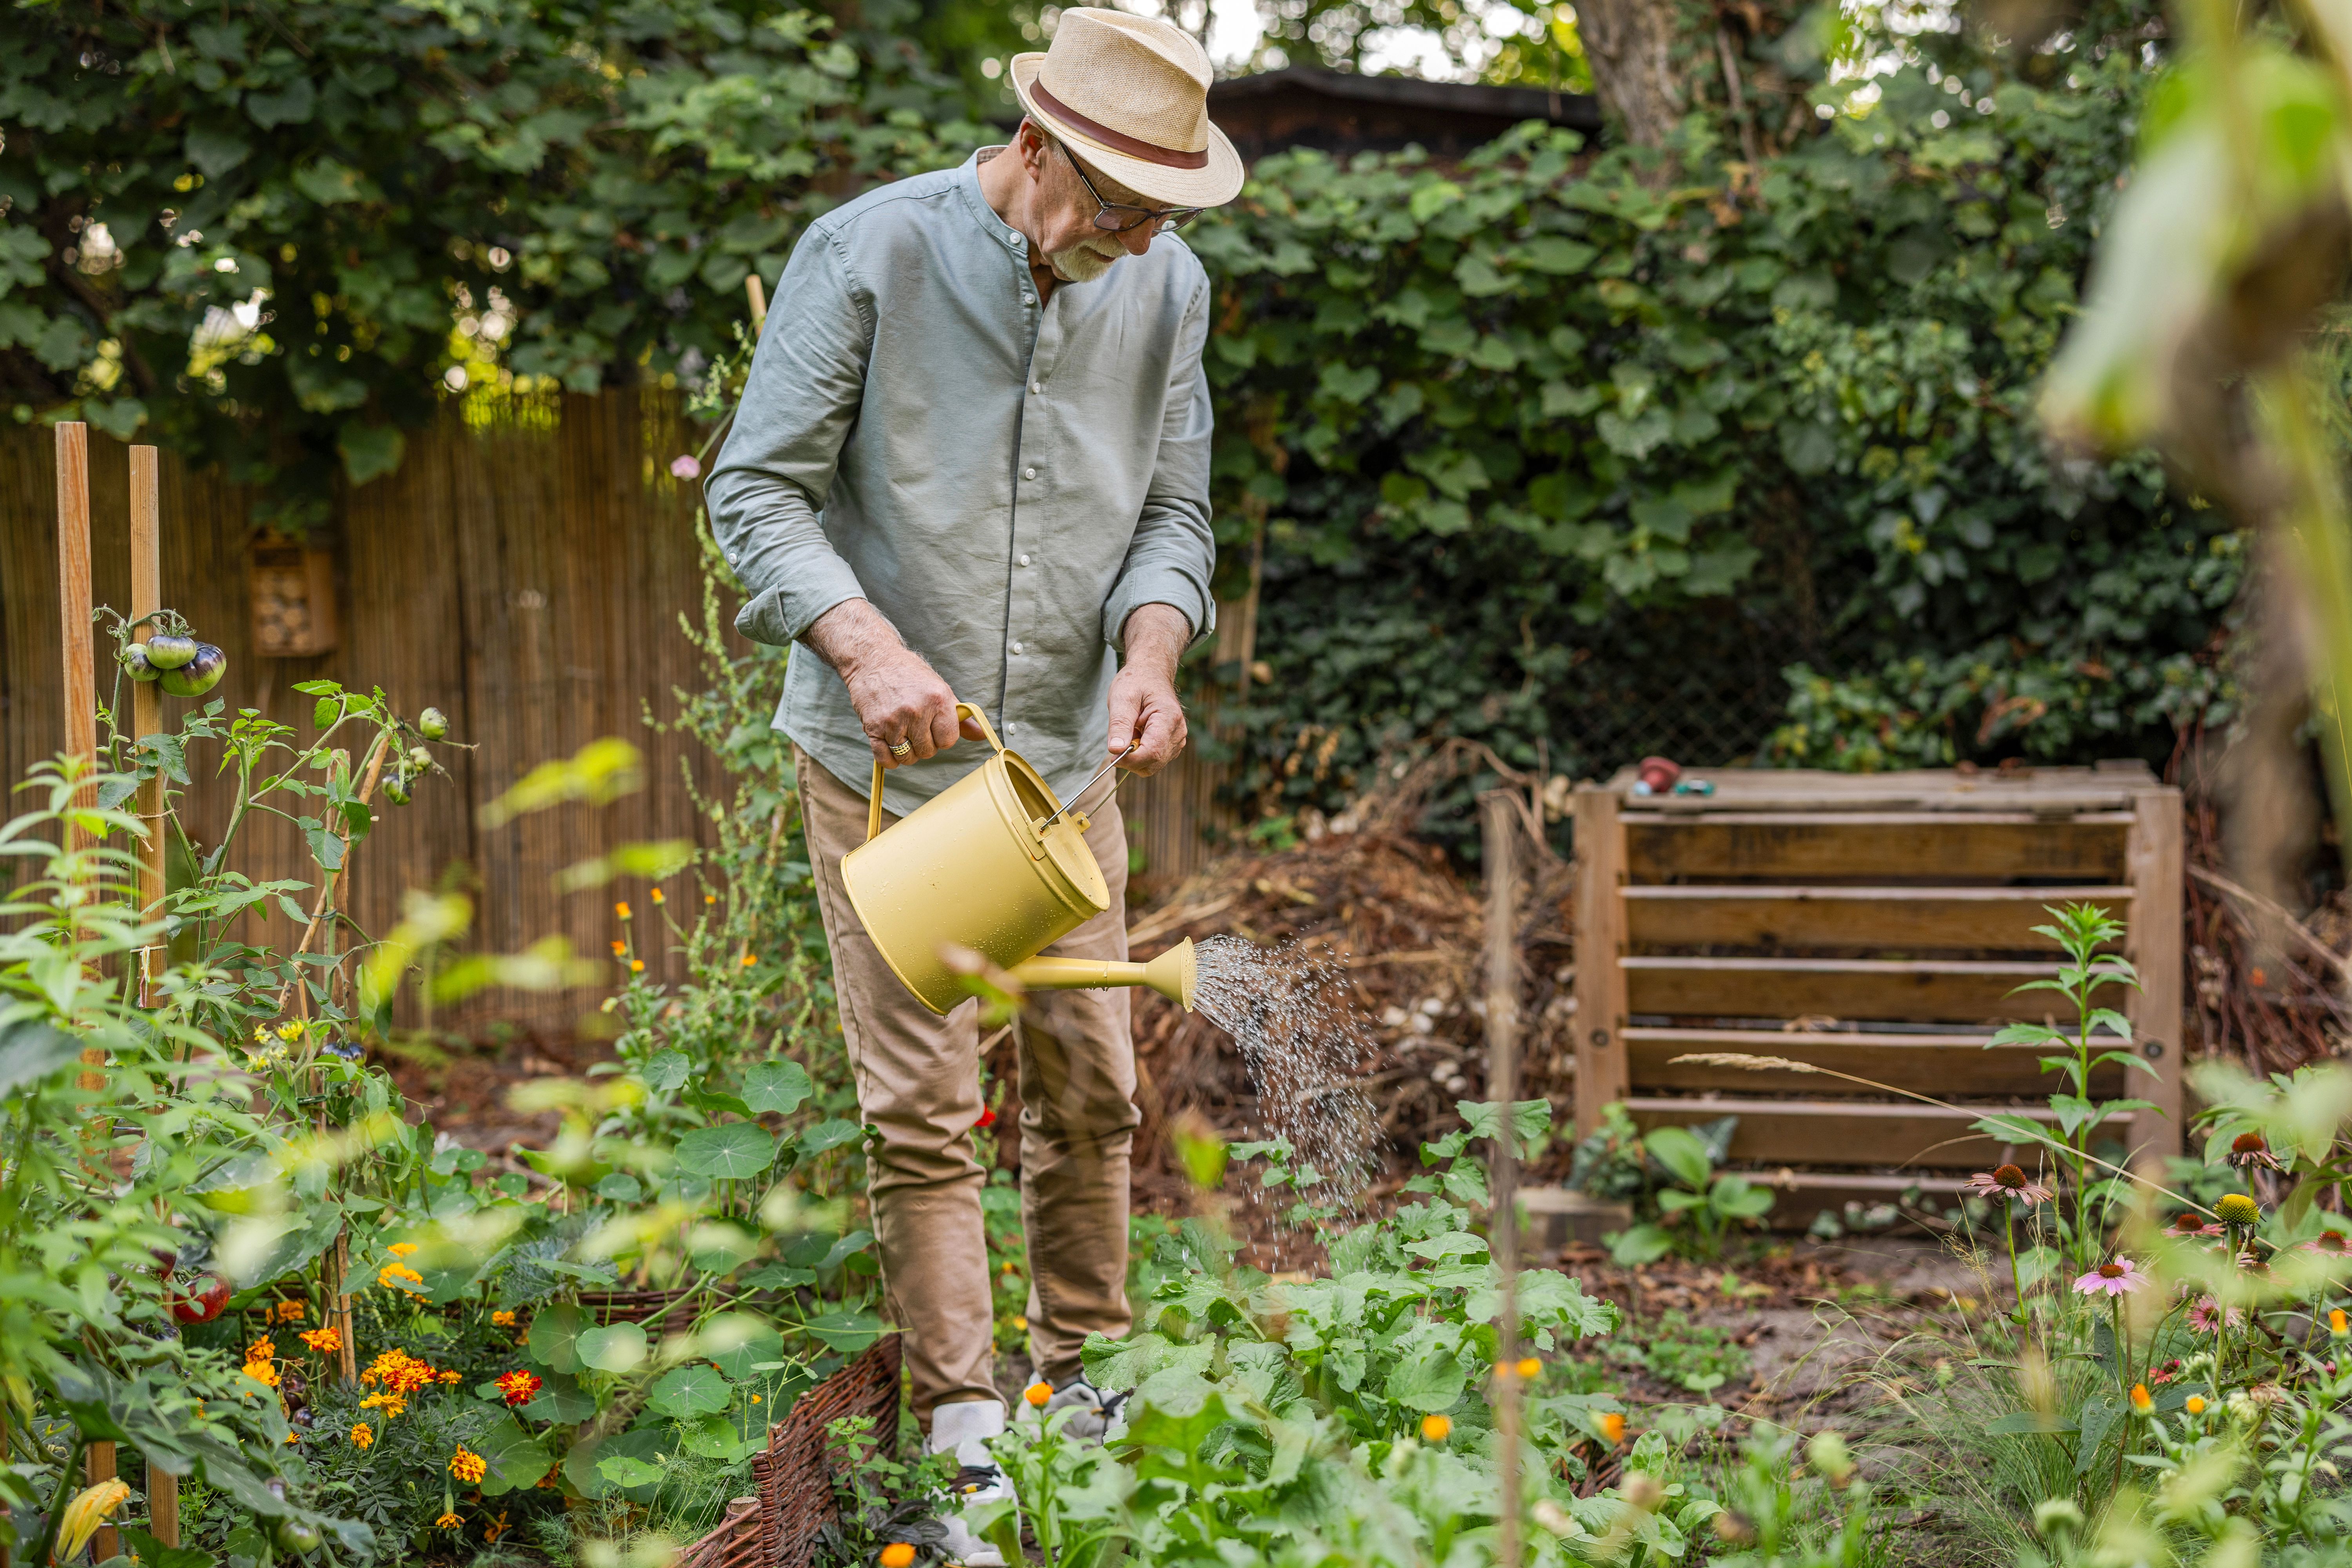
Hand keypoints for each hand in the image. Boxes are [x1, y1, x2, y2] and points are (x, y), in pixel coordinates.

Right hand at [806, 600, 977, 767]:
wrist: (873, 659)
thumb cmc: (909, 674)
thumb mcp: (940, 689)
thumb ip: (960, 716)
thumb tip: (982, 735)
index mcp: (938, 699)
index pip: (948, 741)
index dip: (942, 737)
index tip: (934, 727)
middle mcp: (917, 710)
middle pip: (928, 751)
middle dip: (923, 744)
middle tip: (915, 727)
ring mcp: (894, 720)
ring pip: (907, 758)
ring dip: (906, 752)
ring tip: (903, 733)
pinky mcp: (874, 727)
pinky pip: (885, 759)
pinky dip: (889, 759)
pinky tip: (891, 746)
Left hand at [1106, 604, 1191, 775]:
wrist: (1151, 673)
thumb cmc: (1137, 682)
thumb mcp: (1122, 697)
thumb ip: (1119, 724)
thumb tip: (1115, 751)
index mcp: (1169, 718)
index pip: (1153, 752)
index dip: (1131, 759)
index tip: (1112, 756)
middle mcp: (1178, 732)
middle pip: (1153, 763)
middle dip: (1132, 759)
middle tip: (1118, 739)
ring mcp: (1177, 740)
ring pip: (1153, 765)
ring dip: (1136, 757)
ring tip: (1130, 732)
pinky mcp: (1172, 745)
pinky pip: (1154, 761)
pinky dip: (1141, 755)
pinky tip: (1136, 736)